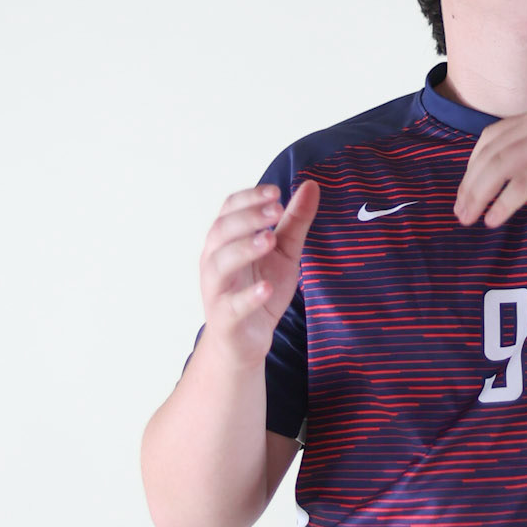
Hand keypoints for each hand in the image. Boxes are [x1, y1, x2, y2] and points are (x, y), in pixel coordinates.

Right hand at [197, 179, 319, 364]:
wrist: (245, 341)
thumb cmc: (259, 289)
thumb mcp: (284, 252)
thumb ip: (295, 221)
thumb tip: (312, 185)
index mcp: (225, 240)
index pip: (229, 209)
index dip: (249, 198)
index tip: (275, 193)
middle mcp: (214, 261)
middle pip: (221, 231)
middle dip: (248, 218)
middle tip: (276, 211)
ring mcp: (216, 290)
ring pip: (219, 265)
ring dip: (244, 249)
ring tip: (269, 239)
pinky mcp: (225, 319)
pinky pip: (231, 306)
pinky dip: (248, 296)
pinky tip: (266, 288)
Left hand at [454, 106, 526, 227]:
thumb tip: (525, 170)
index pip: (490, 137)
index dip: (473, 165)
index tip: (467, 188)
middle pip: (488, 154)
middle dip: (469, 183)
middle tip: (459, 210)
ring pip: (498, 168)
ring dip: (478, 195)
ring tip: (469, 217)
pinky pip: (520, 184)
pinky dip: (503, 203)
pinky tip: (494, 219)